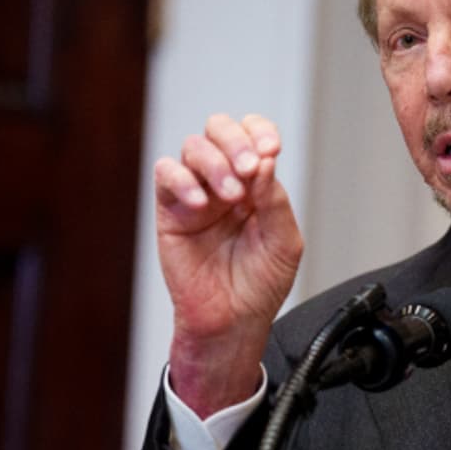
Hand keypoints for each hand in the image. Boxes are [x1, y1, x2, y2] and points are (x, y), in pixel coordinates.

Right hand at [154, 113, 302, 417]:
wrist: (232, 321)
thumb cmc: (260, 284)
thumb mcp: (284, 242)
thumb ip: (275, 200)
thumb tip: (264, 162)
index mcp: (256, 183)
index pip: (254, 135)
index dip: (260, 132)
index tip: (271, 150)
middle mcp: (225, 181)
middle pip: (219, 129)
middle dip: (236, 140)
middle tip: (249, 167)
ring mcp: (196, 193)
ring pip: (193, 147)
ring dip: (215, 163)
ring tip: (231, 196)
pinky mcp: (171, 210)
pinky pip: (166, 175)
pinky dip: (182, 181)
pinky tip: (201, 204)